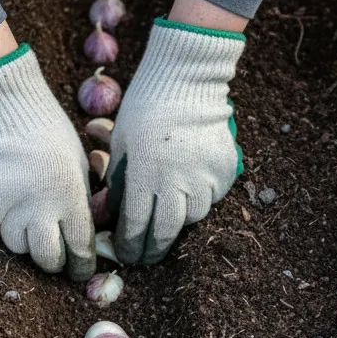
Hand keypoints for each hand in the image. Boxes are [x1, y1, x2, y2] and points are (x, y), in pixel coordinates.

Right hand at [0, 44, 95, 279]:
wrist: (8, 108)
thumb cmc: (50, 135)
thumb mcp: (79, 167)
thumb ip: (82, 202)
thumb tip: (85, 234)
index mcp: (72, 200)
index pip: (79, 249)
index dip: (80, 264)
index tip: (79, 268)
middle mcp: (41, 211)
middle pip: (47, 258)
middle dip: (53, 260)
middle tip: (53, 253)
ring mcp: (10, 210)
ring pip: (17, 246)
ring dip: (24, 237)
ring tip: (25, 215)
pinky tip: (5, 201)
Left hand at [108, 17, 244, 263]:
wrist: (187, 79)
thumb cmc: (144, 110)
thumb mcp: (121, 145)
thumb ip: (119, 184)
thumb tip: (111, 219)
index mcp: (144, 177)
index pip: (136, 228)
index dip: (130, 247)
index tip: (127, 256)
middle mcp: (176, 183)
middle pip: (166, 233)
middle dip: (153, 250)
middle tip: (146, 258)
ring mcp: (204, 178)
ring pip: (193, 217)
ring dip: (179, 222)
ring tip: (169, 217)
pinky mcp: (224, 170)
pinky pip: (213, 197)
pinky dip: (201, 198)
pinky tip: (191, 188)